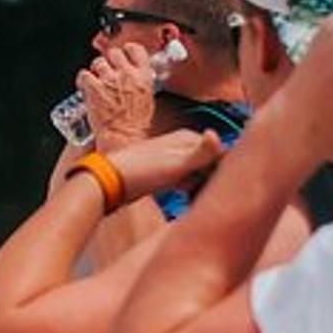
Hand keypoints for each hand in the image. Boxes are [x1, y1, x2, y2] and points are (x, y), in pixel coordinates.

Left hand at [80, 42, 156, 148]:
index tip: (123, 53)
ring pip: (98, 62)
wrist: (123, 138)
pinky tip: (85, 86)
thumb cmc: (135, 125)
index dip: (127, 50)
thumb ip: (141, 84)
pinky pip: (84, 75)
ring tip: (96, 80)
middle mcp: (126, 74)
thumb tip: (135, 79)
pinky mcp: (93, 88)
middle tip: (106, 69)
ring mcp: (109, 80)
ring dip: (95, 69)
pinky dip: (82, 79)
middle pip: (114, 52)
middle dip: (109, 59)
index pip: (136, 50)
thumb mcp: (147, 99)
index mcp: (143, 76)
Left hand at [105, 128, 224, 200]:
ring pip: (199, 173)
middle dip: (213, 178)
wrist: (108, 182)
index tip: (222, 186)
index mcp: (187, 137)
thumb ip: (200, 153)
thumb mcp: (175, 164)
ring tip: (196, 197)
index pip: (221, 152)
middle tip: (207, 193)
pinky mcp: (164, 172)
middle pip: (211, 162)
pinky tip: (186, 198)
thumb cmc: (141, 173)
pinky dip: (189, 189)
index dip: (225, 170)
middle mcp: (181, 144)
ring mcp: (172, 158)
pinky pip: (186, 180)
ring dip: (202, 185)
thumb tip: (216, 134)